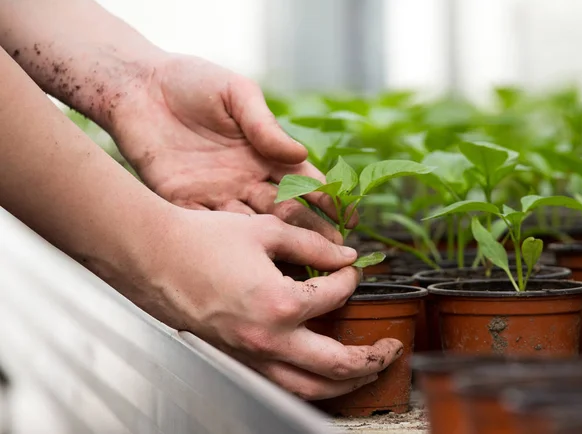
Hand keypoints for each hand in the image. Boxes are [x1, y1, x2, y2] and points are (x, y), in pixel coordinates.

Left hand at [114, 54, 352, 242]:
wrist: (137, 88)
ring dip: (276, 244)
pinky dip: (230, 243)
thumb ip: (265, 125)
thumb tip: (299, 154)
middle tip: (334, 251)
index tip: (348, 218)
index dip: (327, 199)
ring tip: (300, 265)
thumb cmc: (192, 82)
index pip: (303, 180)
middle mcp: (244, 177)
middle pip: (285, 209)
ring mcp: (216, 192)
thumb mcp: (236, 94)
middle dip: (312, 229)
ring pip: (253, 225)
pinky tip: (249, 259)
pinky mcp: (184, 200)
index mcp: (261, 152)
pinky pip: (209, 227)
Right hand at [123, 207, 401, 399]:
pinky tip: (318, 373)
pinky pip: (281, 383)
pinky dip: (309, 383)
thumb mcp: (265, 232)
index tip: (349, 267)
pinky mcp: (236, 358)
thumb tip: (345, 255)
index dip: (350, 277)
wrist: (153, 256)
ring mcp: (250, 355)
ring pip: (310, 387)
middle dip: (372, 358)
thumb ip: (312, 245)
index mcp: (279, 303)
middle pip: (337, 364)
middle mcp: (267, 339)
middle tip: (392, 349)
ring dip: (346, 384)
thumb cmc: (201, 241)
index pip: (335, 295)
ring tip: (367, 372)